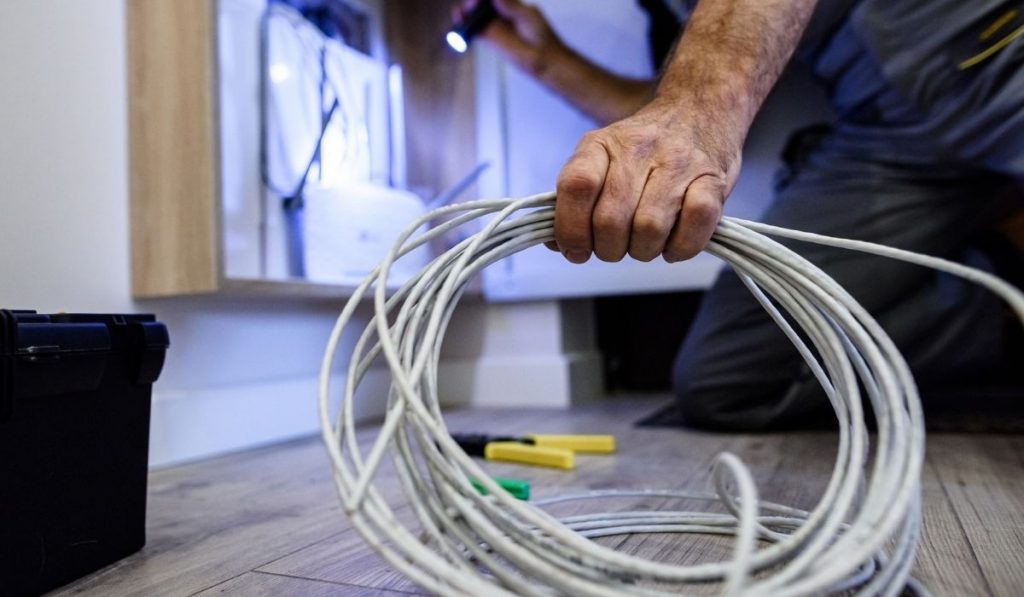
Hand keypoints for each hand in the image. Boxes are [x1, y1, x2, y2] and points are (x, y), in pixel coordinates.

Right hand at [453, 0, 565, 75]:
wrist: (544, 59)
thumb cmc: (541, 37)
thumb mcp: (527, 16)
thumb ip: (511, 6)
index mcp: (511, 5)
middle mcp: (501, 14)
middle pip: (482, 5)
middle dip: (473, 3)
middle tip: (472, 5)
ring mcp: (495, 27)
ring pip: (476, 16)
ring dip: (466, 12)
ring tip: (460, 13)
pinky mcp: (491, 40)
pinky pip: (475, 31)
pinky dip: (466, 27)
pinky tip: (460, 22)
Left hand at [552, 98, 741, 263]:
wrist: (698, 110)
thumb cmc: (642, 150)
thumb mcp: (599, 159)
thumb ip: (574, 199)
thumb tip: (557, 244)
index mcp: (600, 144)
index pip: (576, 186)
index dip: (571, 228)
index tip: (576, 249)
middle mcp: (638, 149)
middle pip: (611, 220)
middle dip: (609, 249)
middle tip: (616, 245)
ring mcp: (679, 163)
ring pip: (650, 228)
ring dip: (644, 250)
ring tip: (645, 242)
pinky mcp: (713, 180)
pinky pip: (695, 224)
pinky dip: (681, 247)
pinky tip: (673, 243)